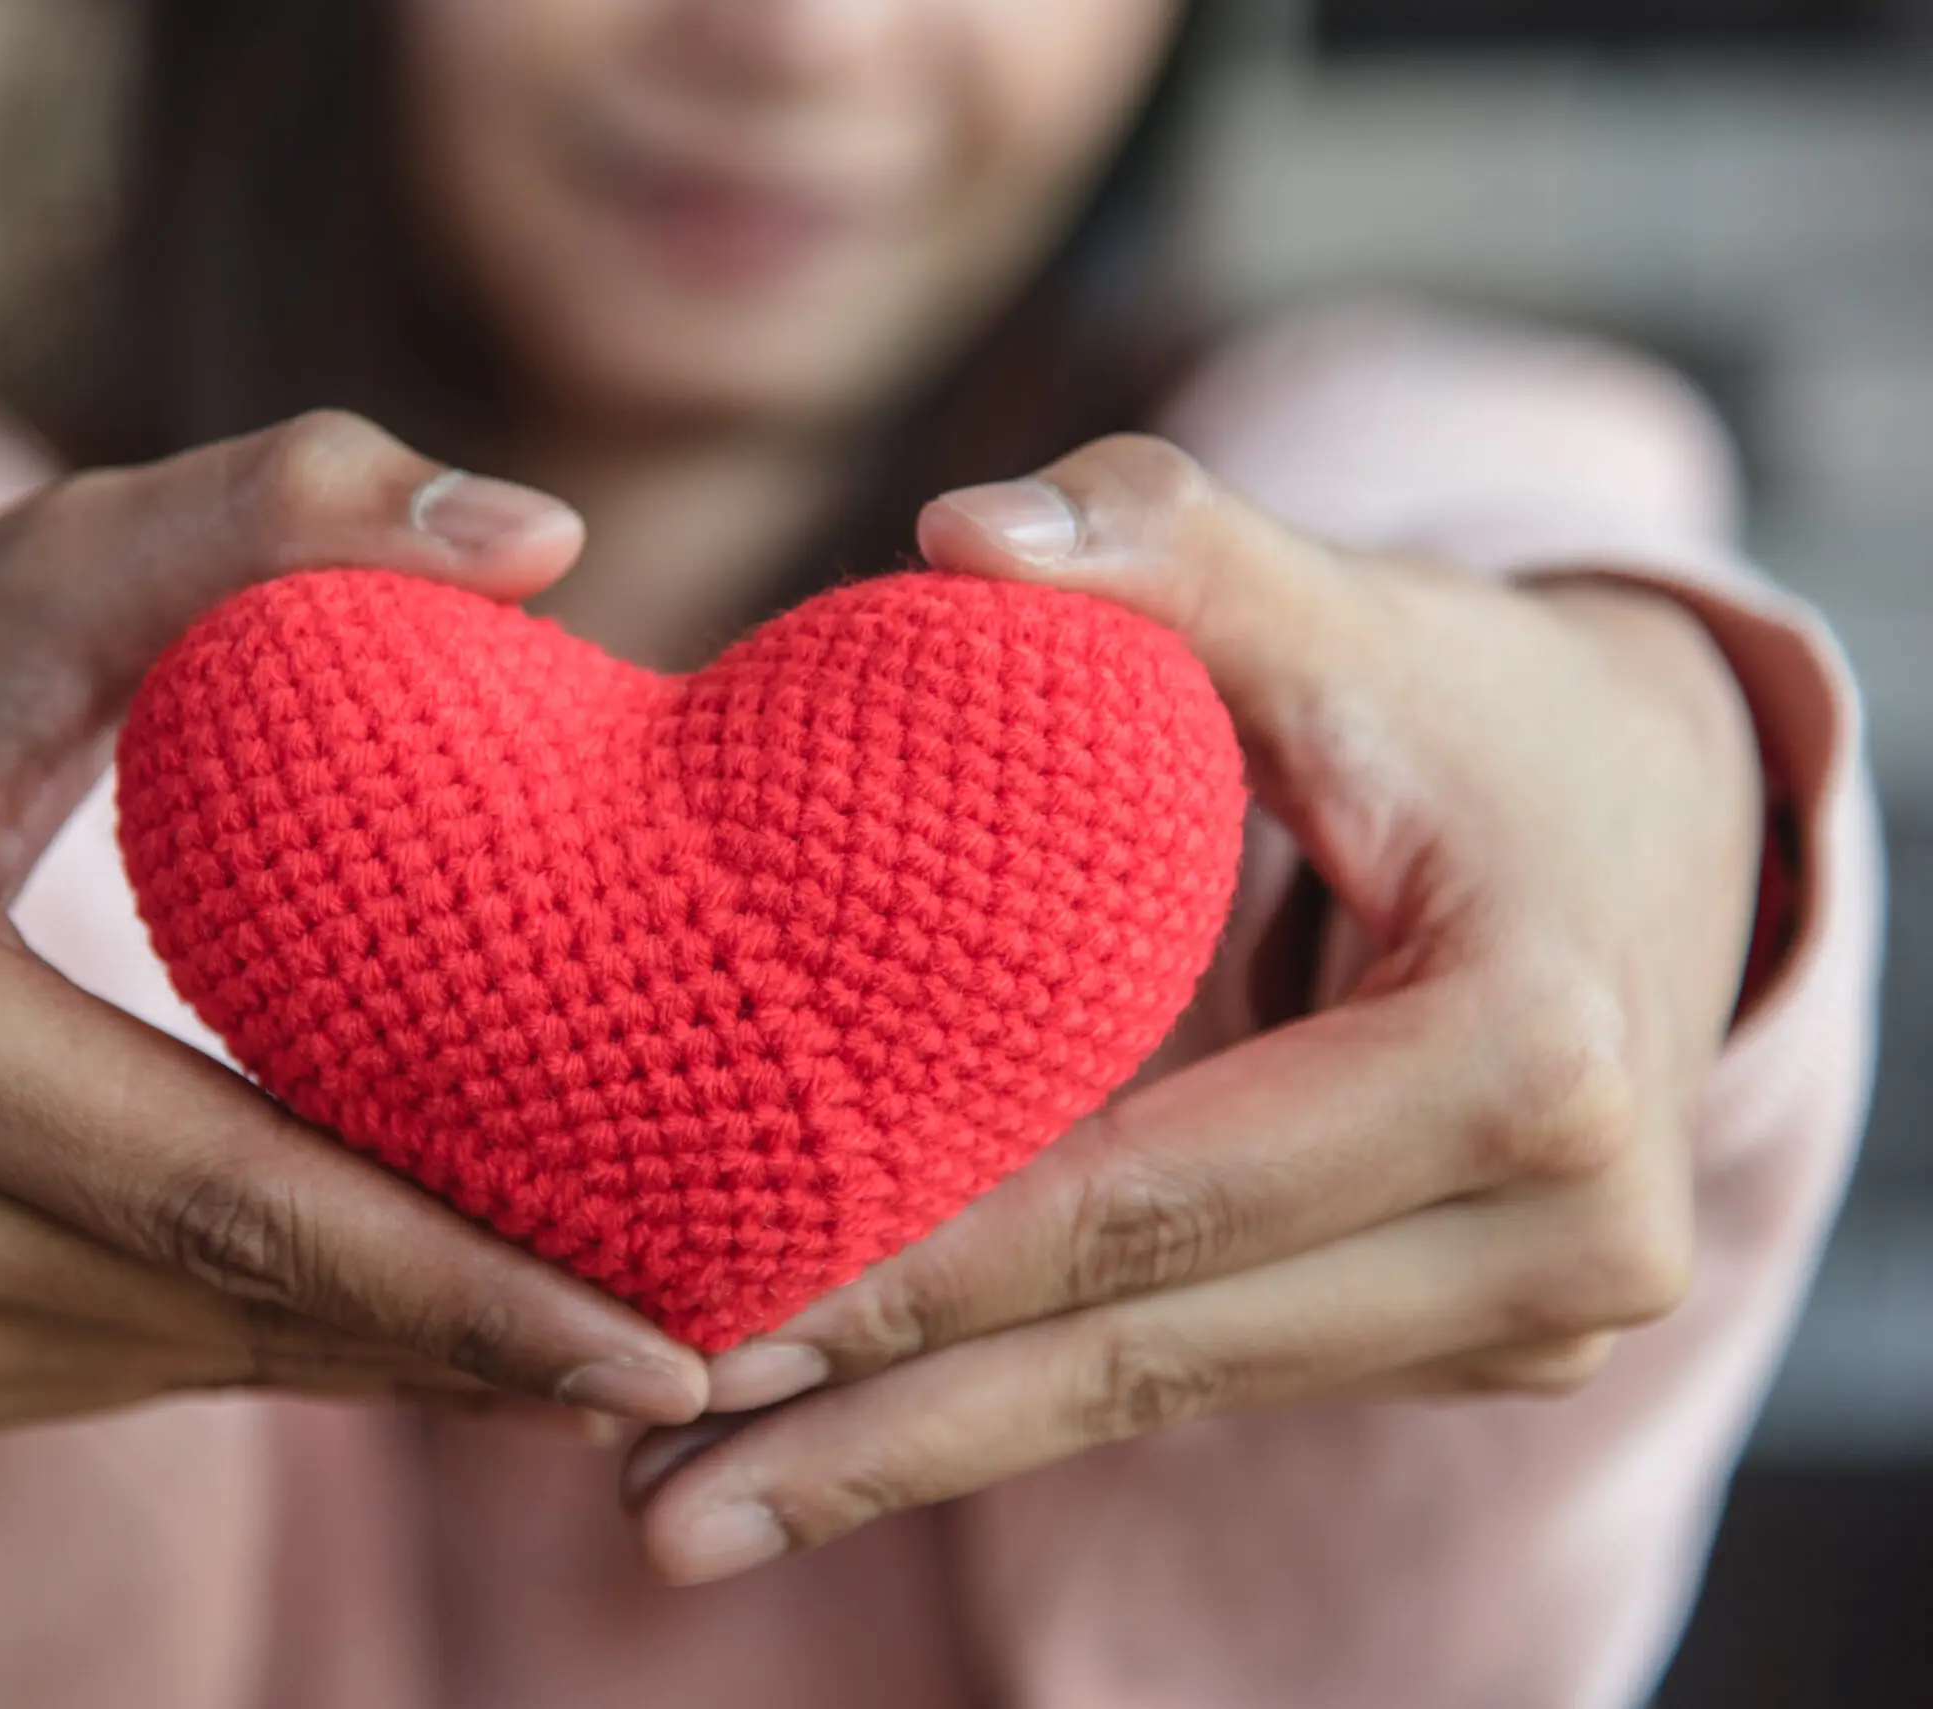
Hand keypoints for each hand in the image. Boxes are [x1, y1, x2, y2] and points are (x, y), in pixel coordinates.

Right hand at [0, 410, 708, 1440]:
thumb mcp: (50, 564)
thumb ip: (280, 507)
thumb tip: (551, 534)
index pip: (222, 1189)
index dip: (454, 1285)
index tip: (660, 1346)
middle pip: (226, 1308)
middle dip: (473, 1355)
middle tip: (694, 1364)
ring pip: (191, 1364)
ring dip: (399, 1370)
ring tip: (600, 1358)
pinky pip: (129, 1374)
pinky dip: (285, 1352)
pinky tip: (426, 1331)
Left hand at [621, 435, 1762, 1583]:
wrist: (1662, 817)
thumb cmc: (1473, 703)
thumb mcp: (1343, 606)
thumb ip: (1162, 548)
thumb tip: (957, 535)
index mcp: (1528, 1059)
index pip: (1156, 1198)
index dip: (920, 1273)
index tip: (701, 1329)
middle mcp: (1564, 1235)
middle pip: (1148, 1357)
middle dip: (880, 1435)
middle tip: (648, 1503)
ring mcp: (1527, 1315)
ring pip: (1166, 1402)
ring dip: (923, 1457)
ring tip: (686, 1505)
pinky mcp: (1473, 1340)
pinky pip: (1207, 1376)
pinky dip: (1024, 1403)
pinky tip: (845, 1439)